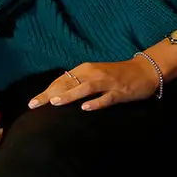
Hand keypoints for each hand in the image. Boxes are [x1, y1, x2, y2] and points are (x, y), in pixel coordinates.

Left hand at [28, 59, 158, 111]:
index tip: (32, 103)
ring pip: (86, 88)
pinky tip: (86, 108)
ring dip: (70, 95)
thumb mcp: (95, 74)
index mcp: (86, 69)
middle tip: (34, 105)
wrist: (144, 70)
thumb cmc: (116, 74)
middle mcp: (94, 73)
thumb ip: (78, 81)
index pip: (62, 80)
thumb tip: (58, 90)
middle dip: (51, 94)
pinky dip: (96, 102)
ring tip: (56, 103)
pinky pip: (106, 98)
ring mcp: (107, 82)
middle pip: (69, 83)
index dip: (46, 91)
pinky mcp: (120, 92)